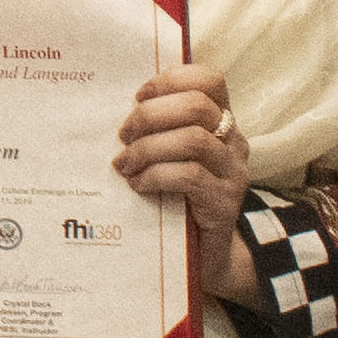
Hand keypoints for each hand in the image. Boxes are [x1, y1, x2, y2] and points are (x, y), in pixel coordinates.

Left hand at [119, 57, 255, 301]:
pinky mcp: (225, 204)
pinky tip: (138, 186)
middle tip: (122, 136)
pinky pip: (190, 176)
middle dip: (150, 115)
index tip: (138, 97)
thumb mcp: (167, 156)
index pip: (210, 81)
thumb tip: (104, 108)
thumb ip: (153, 130)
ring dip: (148, 148)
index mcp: (219, 123)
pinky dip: (156, 175)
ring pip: (193, 140)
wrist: (204, 256)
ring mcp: (233, 173)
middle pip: (197, 106)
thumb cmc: (175, 197)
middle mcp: (233, 143)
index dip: (171, 80)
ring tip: (124, 165)